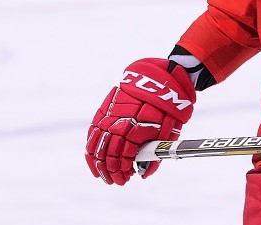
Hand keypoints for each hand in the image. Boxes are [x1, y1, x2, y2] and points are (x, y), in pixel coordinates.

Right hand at [85, 58, 195, 184]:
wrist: (161, 79)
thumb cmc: (168, 107)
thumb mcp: (169, 131)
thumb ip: (156, 154)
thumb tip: (145, 174)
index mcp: (136, 129)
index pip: (123, 158)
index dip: (123, 171)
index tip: (127, 178)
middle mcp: (119, 123)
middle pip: (108, 154)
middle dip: (111, 171)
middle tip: (117, 180)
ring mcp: (109, 116)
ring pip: (96, 145)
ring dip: (98, 163)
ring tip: (103, 174)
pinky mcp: (104, 109)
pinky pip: (93, 132)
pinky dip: (91, 147)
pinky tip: (93, 157)